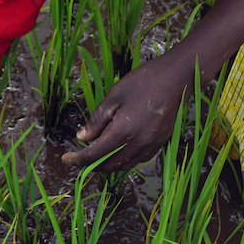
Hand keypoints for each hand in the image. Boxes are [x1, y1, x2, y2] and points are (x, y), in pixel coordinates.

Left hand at [62, 55, 194, 175]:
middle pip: (109, 166)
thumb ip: (97, 119)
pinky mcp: (160, 143)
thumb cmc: (144, 81)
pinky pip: (138, 159)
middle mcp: (137, 144)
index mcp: (123, 131)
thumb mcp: (115, 95)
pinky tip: (119, 149)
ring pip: (125, 165)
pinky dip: (124, 160)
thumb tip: (82, 138)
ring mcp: (151, 145)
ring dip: (108, 165)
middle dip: (92, 165)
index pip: (95, 154)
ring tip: (97, 155)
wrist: (177, 78)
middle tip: (80, 158)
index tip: (66, 160)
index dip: (78, 159)